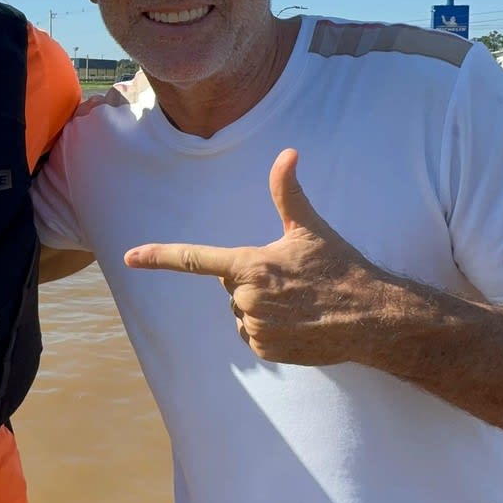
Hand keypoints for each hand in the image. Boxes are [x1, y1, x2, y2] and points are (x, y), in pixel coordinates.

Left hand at [123, 149, 383, 365]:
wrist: (373, 317)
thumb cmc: (339, 267)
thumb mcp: (309, 227)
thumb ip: (288, 191)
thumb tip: (287, 152)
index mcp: (248, 265)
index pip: (194, 259)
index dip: (158, 256)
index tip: (129, 257)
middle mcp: (244, 299)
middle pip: (228, 284)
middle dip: (249, 279)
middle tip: (289, 278)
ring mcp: (254, 327)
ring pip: (240, 310)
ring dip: (260, 305)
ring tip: (296, 301)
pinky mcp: (266, 350)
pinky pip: (253, 334)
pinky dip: (269, 328)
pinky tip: (297, 322)